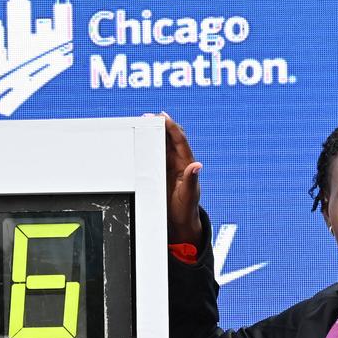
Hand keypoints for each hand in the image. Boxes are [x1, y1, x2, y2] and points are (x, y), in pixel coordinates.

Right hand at [153, 112, 201, 245]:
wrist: (179, 221)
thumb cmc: (186, 209)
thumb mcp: (189, 196)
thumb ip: (192, 180)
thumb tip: (197, 165)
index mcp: (186, 164)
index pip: (180, 141)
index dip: (172, 128)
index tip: (163, 117)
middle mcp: (178, 162)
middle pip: (170, 138)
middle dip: (161, 125)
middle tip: (149, 116)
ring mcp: (168, 165)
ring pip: (162, 144)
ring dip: (154, 132)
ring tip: (143, 121)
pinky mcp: (160, 171)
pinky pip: (154, 153)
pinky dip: (149, 144)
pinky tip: (141, 137)